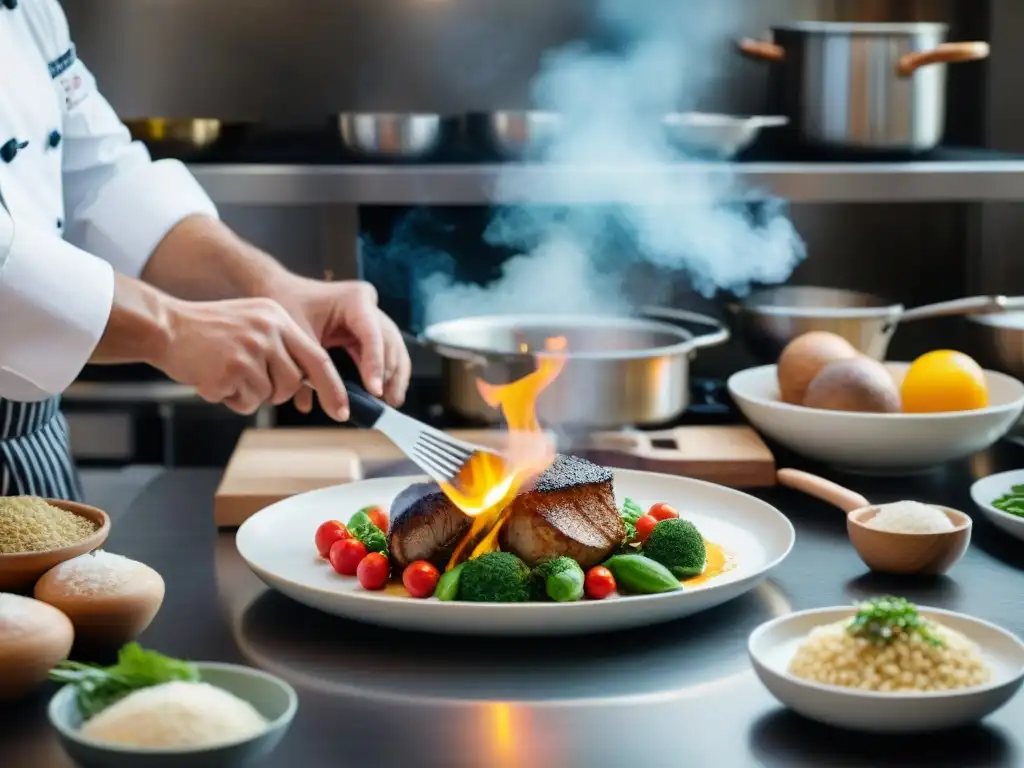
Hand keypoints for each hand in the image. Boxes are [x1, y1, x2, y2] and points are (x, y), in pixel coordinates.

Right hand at [153, 297, 349, 418]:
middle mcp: (269, 331)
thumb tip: (306, 380)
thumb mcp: (253, 322)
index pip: (318, 358)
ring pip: (269, 396)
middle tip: (249, 380)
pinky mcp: (231, 369)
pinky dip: (231, 400)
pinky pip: (246, 403)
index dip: (333, 388)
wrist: (165, 325)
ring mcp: (250, 350)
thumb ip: (281, 345)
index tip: (342, 411)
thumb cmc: (208, 330)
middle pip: (293, 383)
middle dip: (276, 392)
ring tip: (227, 374)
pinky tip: (215, 379)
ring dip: (249, 395)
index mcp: (278, 318)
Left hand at [275, 278, 410, 411]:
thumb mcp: (300, 337)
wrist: (280, 290)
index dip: (375, 364)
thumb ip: (318, 370)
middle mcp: (369, 304)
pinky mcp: (369, 327)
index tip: (375, 391)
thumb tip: (335, 408)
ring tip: (392, 401)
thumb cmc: (287, 306)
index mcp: (354, 299)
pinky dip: (387, 371)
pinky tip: (387, 392)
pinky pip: (385, 350)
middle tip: (387, 402)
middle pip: (389, 342)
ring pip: (393, 347)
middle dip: (390, 374)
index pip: (372, 334)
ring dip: (394, 375)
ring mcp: (372, 314)